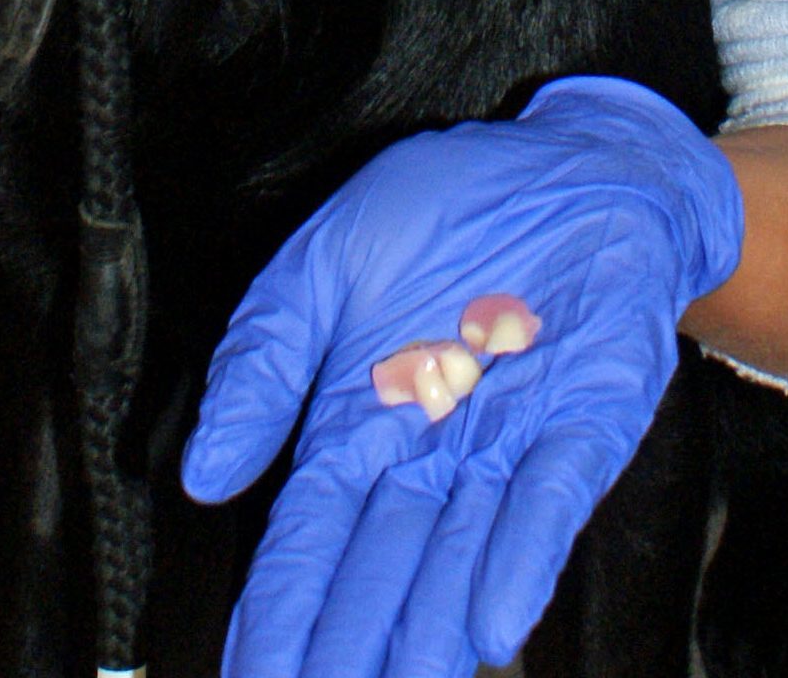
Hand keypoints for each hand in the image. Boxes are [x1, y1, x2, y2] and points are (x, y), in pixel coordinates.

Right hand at [178, 77, 741, 677]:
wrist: (577, 159)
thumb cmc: (451, 204)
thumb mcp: (322, 261)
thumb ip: (260, 362)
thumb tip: (202, 475)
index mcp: (357, 422)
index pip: (307, 542)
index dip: (278, 614)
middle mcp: (432, 454)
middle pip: (379, 573)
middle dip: (348, 650)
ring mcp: (511, 445)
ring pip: (461, 560)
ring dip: (428, 634)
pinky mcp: (586, 421)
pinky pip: (550, 502)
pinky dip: (520, 561)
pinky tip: (490, 623)